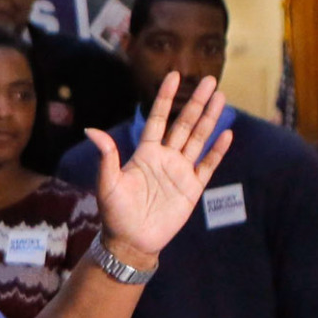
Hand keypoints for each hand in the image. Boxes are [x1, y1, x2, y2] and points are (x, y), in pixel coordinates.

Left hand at [85, 70, 231, 266]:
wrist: (131, 241)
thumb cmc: (115, 213)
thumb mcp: (108, 183)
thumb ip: (106, 156)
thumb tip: (91, 130)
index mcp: (145, 153)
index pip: (157, 119)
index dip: (165, 98)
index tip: (174, 76)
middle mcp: (165, 157)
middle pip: (184, 124)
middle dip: (196, 102)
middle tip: (209, 80)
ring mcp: (180, 171)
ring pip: (199, 139)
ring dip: (209, 119)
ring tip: (221, 97)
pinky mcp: (192, 188)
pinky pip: (208, 165)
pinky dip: (217, 150)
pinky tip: (226, 133)